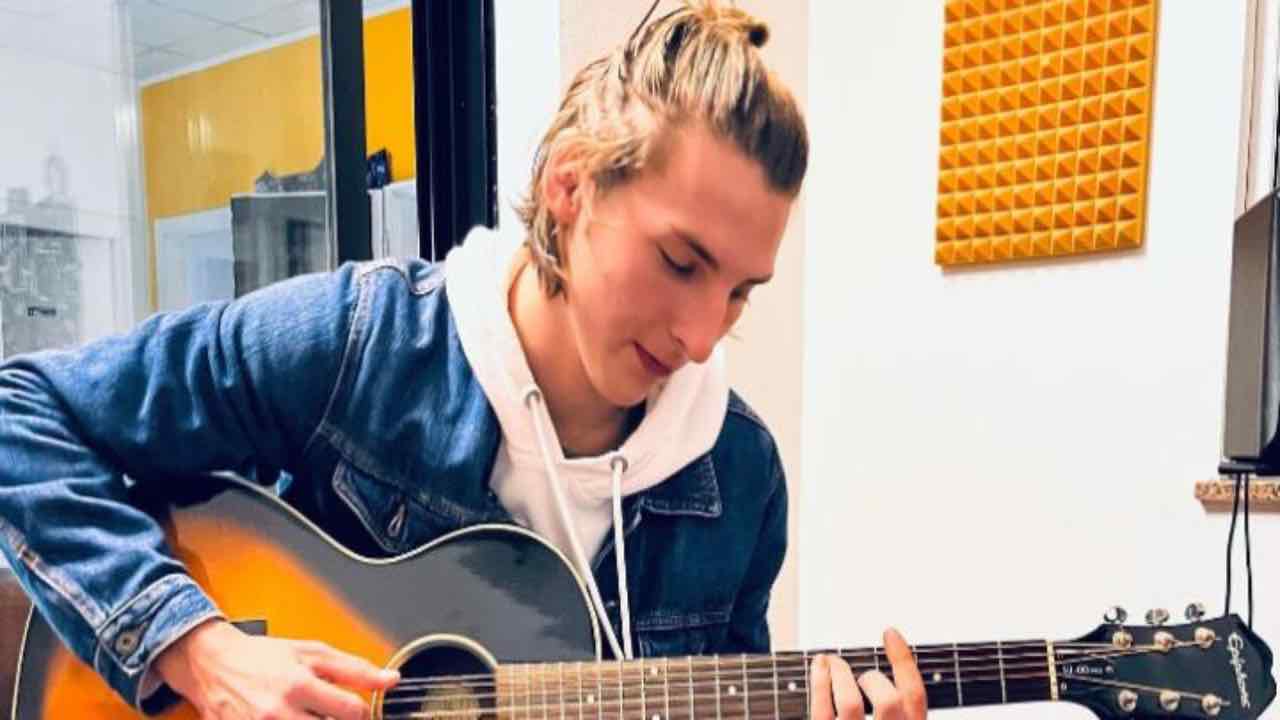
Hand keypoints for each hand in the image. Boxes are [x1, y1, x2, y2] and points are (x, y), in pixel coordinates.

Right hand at [154, 618, 399, 719]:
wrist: (212, 664)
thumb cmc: (262, 656)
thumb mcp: (311, 652)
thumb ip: (354, 668)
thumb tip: (390, 680)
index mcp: (298, 684)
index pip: (350, 711)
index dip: (362, 713)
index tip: (357, 710)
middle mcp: (278, 712)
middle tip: (335, 714)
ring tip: (313, 716)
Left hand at [809, 628, 926, 719]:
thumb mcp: (893, 719)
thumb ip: (896, 711)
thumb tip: (884, 675)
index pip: (915, 696)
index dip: (904, 660)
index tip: (890, 634)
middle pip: (889, 700)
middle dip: (874, 679)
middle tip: (864, 676)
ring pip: (850, 702)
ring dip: (841, 674)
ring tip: (834, 663)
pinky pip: (821, 710)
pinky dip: (819, 681)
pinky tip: (819, 666)